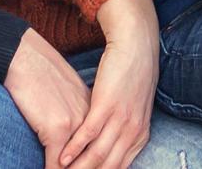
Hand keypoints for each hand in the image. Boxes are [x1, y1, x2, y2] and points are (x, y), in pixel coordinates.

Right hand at [5, 29, 90, 165]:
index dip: (94, 163)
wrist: (24, 57)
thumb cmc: (40, 73)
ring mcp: (76, 126)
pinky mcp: (57, 130)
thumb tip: (68, 134)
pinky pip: (56, 164)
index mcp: (95, 112)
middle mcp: (91, 120)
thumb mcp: (67, 93)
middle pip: (93, 160)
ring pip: (77, 166)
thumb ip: (73, 113)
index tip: (90, 168)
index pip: (99, 147)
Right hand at [61, 0, 156, 168]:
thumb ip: (122, 129)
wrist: (136, 45)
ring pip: (96, 156)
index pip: (118, 168)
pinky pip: (88, 134)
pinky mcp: (106, 105)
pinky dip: (73, 149)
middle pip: (107, 167)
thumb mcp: (133, 108)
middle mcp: (132, 131)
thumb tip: (110, 145)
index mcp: (139, 134)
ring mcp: (120, 118)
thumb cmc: (131, 75)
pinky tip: (61, 159)